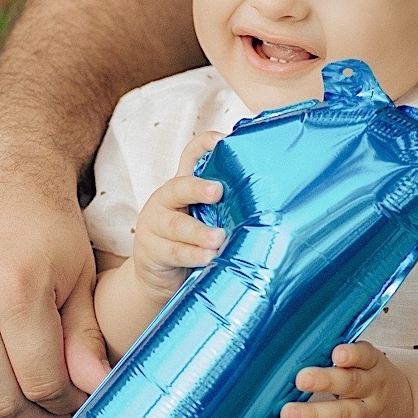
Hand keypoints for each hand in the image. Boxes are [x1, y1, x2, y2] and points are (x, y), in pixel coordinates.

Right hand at [132, 131, 225, 298]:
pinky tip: (208, 257)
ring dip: (198, 231)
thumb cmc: (191, 244)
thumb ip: (223, 208)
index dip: (203, 145)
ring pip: (176, 225)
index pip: (189, 157)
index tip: (222, 139)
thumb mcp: (205, 220)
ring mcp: (154, 226)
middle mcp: (165, 201)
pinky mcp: (151, 251)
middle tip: (217, 191)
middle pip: (178, 189)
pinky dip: (193, 254)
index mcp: (181, 187)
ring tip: (218, 238)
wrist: (158, 278)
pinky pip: (174, 252)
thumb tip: (265, 199)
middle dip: (197, 188)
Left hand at [279, 341, 414, 417]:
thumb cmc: (374, 383)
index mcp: (374, 367)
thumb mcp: (369, 363)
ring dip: (313, 415)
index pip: (366, 357)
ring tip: (288, 413)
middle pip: (352, 385)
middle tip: (301, 379)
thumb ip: (344, 357)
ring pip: (342, 417)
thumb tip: (300, 350)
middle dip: (325, 381)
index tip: (337, 353)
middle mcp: (372, 392)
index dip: (353, 355)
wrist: (406, 415)